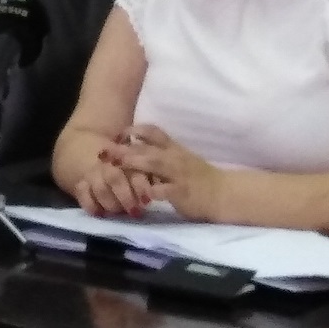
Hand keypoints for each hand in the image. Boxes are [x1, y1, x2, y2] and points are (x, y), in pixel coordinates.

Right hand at [72, 137, 158, 216]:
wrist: (82, 143)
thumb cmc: (119, 154)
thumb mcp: (135, 154)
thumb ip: (148, 166)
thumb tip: (162, 183)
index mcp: (126, 155)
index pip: (133, 168)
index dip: (140, 186)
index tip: (147, 201)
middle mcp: (108, 163)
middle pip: (115, 178)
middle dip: (125, 197)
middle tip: (135, 212)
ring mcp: (92, 172)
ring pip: (99, 187)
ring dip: (110, 203)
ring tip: (119, 214)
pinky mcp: (79, 182)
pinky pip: (82, 194)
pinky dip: (90, 205)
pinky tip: (99, 214)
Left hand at [110, 124, 225, 220]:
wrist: (224, 193)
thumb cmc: (199, 178)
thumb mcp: (179, 161)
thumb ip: (159, 156)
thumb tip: (134, 152)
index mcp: (174, 149)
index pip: (153, 132)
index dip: (133, 131)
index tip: (117, 135)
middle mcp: (174, 157)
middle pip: (147, 148)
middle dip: (124, 149)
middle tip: (104, 152)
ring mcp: (178, 174)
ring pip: (154, 164)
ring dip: (133, 164)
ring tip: (115, 167)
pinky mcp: (182, 192)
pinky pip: (165, 190)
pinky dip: (151, 191)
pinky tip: (137, 196)